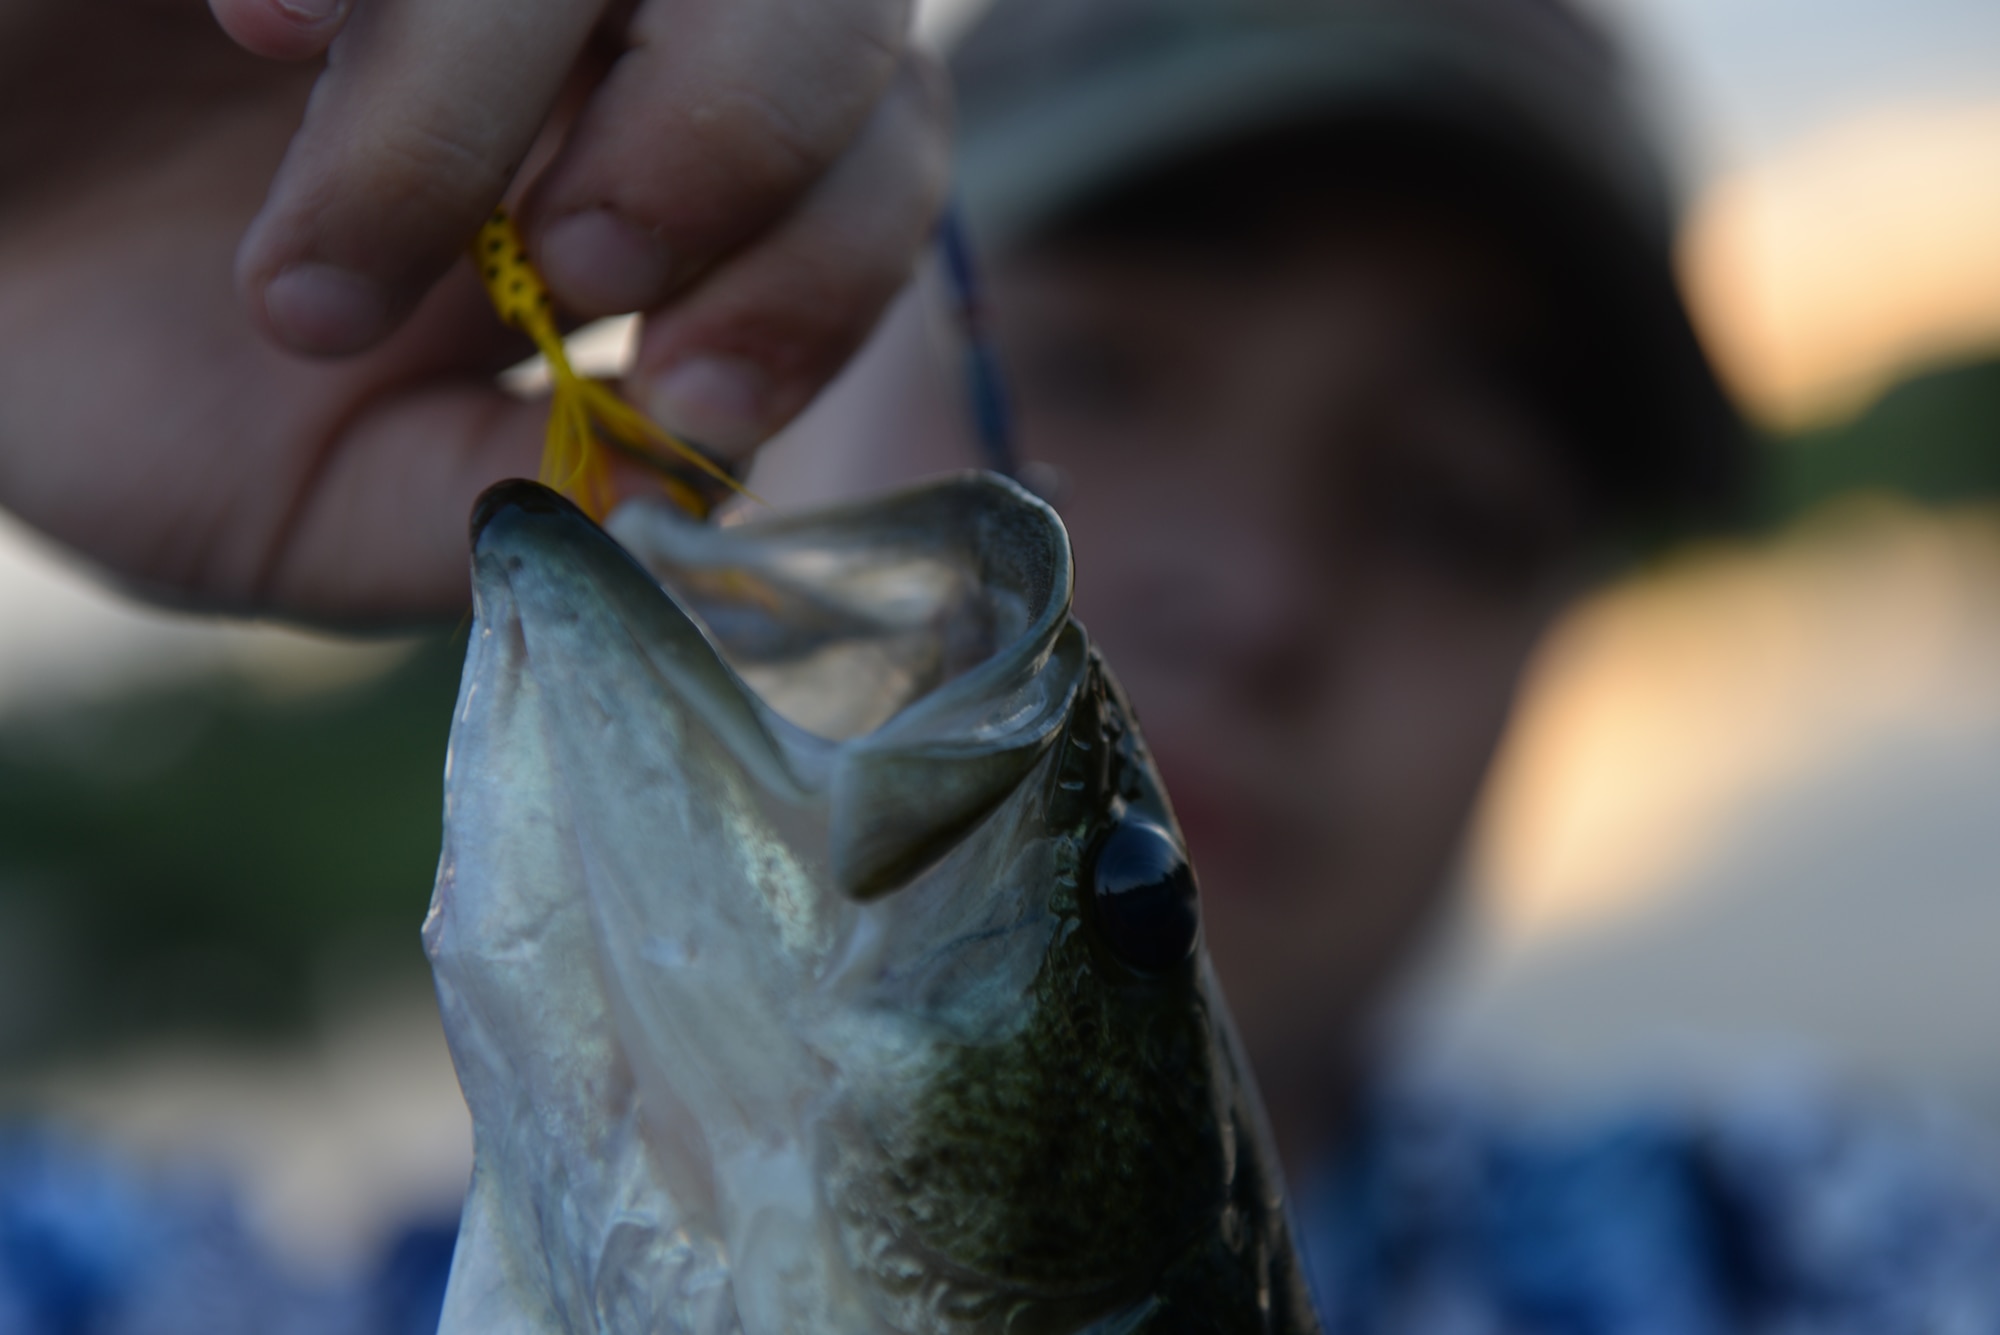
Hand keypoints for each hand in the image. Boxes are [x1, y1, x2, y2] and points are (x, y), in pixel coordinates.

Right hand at [0, 0, 947, 622]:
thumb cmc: (100, 364)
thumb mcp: (313, 506)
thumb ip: (498, 509)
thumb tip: (688, 508)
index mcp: (632, 174)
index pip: (869, 167)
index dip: (828, 274)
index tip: (694, 399)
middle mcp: (585, 19)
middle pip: (829, 7)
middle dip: (730, 151)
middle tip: (574, 275)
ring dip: (500, 93)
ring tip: (318, 259)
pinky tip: (254, 30)